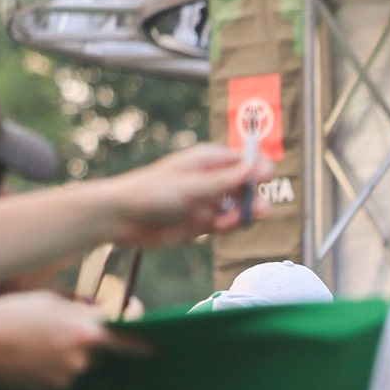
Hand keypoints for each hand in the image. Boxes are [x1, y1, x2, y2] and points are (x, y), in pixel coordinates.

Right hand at [0, 291, 129, 389]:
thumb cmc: (7, 315)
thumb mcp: (47, 301)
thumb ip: (82, 309)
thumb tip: (105, 313)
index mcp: (86, 331)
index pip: (129, 339)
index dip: (141, 341)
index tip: (156, 345)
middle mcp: (83, 357)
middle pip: (99, 349)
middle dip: (86, 340)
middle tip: (51, 329)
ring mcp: (68, 377)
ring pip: (78, 362)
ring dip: (65, 353)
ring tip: (32, 342)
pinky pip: (61, 376)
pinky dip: (50, 367)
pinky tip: (27, 358)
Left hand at [102, 142, 269, 246]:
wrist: (125, 218)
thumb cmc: (154, 192)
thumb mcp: (196, 185)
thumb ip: (231, 179)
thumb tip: (264, 167)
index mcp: (211, 160)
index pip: (248, 162)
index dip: (260, 172)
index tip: (264, 183)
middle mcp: (213, 179)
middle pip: (249, 187)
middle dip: (254, 199)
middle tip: (256, 212)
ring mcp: (209, 201)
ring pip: (241, 208)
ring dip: (241, 216)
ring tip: (227, 223)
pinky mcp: (204, 222)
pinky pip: (229, 224)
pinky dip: (228, 227)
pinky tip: (216, 229)